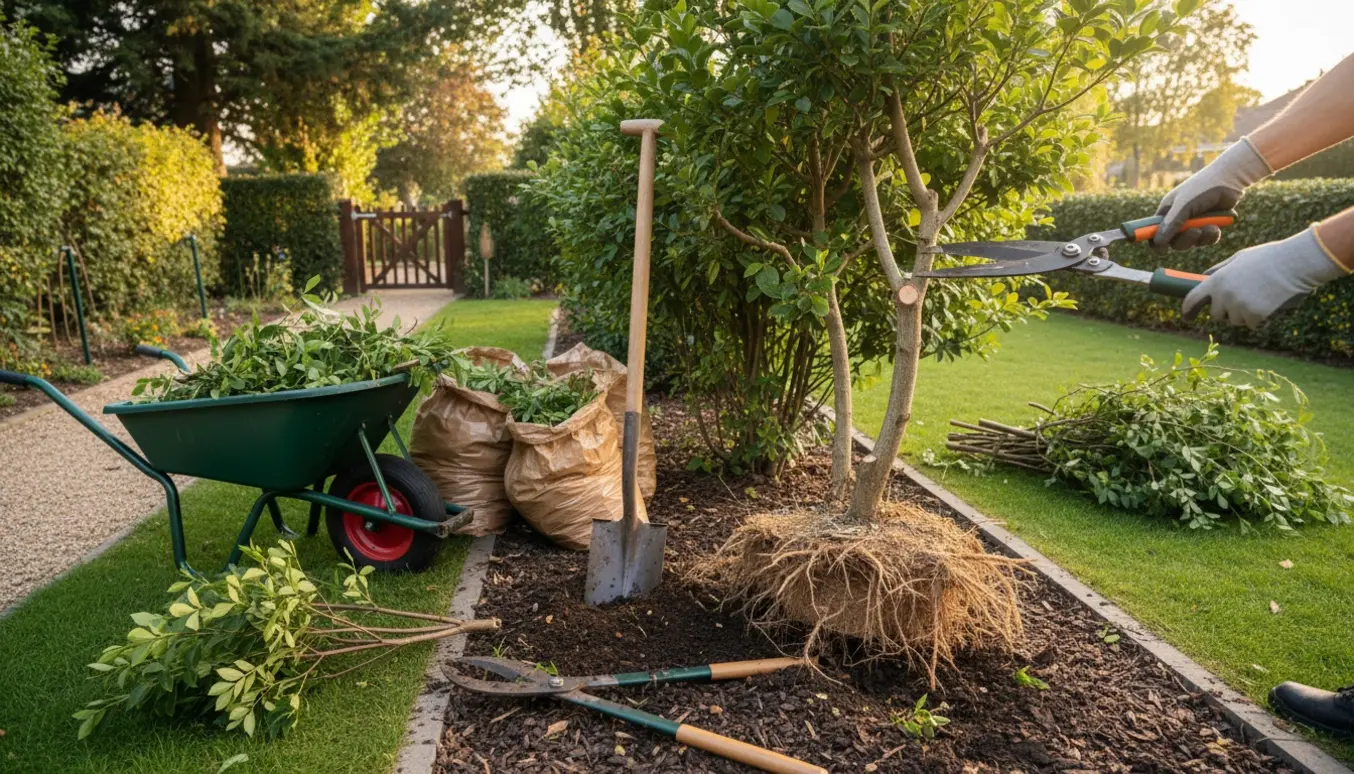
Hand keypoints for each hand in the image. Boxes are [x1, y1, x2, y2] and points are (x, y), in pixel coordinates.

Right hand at [1154, 139, 1270, 253]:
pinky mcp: (1208, 226)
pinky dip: (1211, 236)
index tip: (1162, 251)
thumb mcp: (1184, 205)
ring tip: (1210, 226)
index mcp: (1167, 211)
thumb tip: (1158, 242)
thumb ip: (1171, 224)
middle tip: (1195, 232)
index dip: (1156, 242)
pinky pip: (1205, 241)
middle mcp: (1178, 218)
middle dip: (1185, 240)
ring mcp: (1193, 223)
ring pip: (1190, 243)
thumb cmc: (1202, 188)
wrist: (1230, 179)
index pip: (1154, 231)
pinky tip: (1216, 227)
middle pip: (1173, 242)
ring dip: (1200, 237)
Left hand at [1182, 228, 1347, 327]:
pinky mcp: (1255, 316)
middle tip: (1242, 298)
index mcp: (1216, 280)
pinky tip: (1269, 302)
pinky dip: (1260, 317)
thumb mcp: (1238, 258)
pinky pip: (1252, 324)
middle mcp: (1224, 296)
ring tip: (1260, 295)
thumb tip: (1204, 277)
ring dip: (1244, 314)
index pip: (1192, 299)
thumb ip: (1219, 270)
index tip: (1187, 316)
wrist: (1294, 263)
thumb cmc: (1267, 257)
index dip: (1188, 309)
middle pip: (1216, 314)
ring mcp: (1239, 307)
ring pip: (1235, 320)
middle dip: (1226, 310)